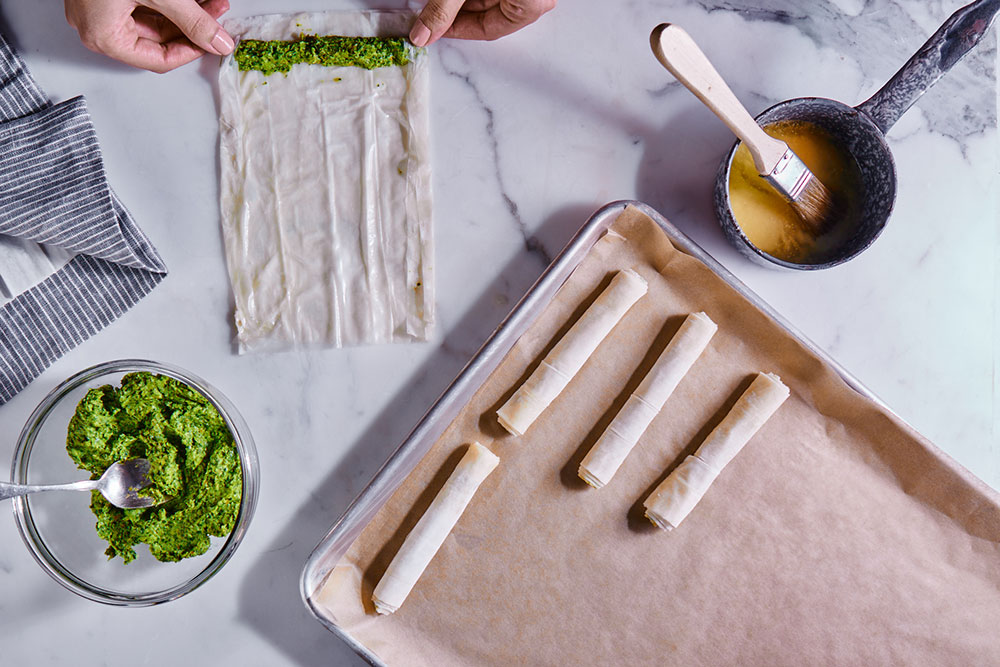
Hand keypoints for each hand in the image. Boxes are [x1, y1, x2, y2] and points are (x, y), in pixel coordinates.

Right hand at [65, 0, 233, 72]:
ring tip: (209, 2)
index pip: (159, 60)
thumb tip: (217, 42)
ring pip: (151, 21)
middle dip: (191, 26)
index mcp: (103, 37)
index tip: (214, 41)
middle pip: (157, 39)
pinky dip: (166, 3)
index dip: (192, 51)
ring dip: (182, 12)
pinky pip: (139, 6)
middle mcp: (96, 27)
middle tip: (216, 14)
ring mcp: (96, 9)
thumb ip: (192, 20)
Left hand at [409, 0, 555, 46]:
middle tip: (429, 13)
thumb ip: (442, 9)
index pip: (487, 30)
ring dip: (460, 1)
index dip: (455, 29)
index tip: (431, 28)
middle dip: (455, 13)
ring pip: (487, 0)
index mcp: (531, 4)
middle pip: (486, 14)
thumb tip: (422, 33)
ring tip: (437, 0)